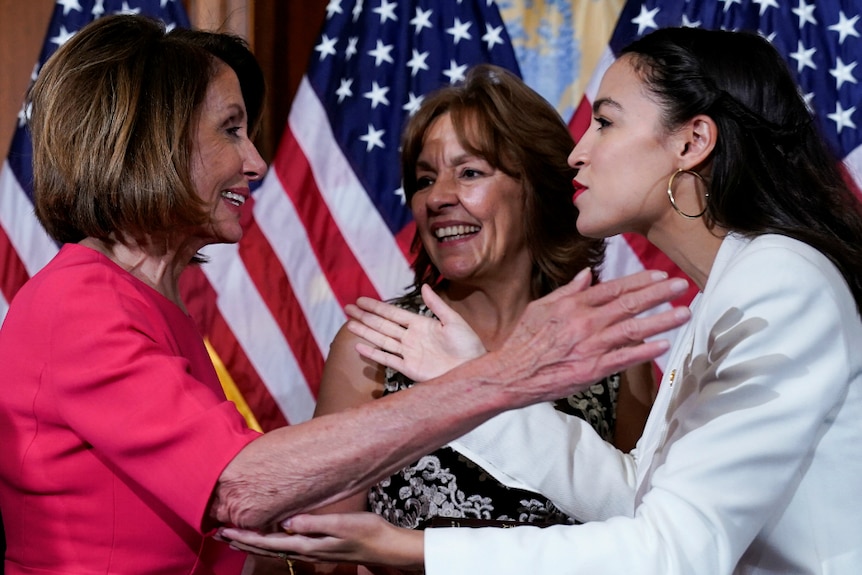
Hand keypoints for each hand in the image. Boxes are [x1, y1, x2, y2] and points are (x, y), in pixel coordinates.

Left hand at [219, 513, 423, 570]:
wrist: (386, 546)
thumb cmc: (367, 533)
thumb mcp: (342, 525)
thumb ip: (314, 523)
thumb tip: (287, 523)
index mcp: (308, 545)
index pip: (269, 542)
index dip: (246, 536)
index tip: (225, 530)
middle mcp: (306, 550)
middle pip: (267, 548)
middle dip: (243, 541)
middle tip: (221, 534)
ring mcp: (312, 550)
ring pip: (275, 548)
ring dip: (254, 542)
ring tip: (236, 537)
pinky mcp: (318, 546)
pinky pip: (287, 546)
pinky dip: (271, 541)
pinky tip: (270, 536)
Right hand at [344, 284, 485, 381]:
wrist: (472, 368)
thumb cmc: (468, 344)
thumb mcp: (454, 320)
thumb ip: (437, 305)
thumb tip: (424, 286)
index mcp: (421, 324)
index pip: (393, 313)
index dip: (377, 307)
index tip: (361, 300)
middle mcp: (411, 338)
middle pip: (383, 325)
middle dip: (365, 317)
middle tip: (347, 308)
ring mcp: (409, 353)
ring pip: (382, 340)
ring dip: (365, 332)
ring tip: (350, 325)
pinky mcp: (409, 368)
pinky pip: (387, 359)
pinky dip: (373, 353)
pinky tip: (359, 347)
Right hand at [481, 268, 689, 405]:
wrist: (511, 373)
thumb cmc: (523, 340)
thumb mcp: (541, 307)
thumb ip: (567, 291)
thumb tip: (587, 275)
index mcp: (574, 305)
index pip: (614, 288)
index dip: (640, 280)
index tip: (659, 274)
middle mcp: (586, 322)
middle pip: (630, 304)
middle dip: (659, 293)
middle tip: (682, 285)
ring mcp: (591, 346)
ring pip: (634, 329)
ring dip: (662, 320)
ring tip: (684, 312)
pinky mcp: (593, 369)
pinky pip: (625, 358)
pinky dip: (646, 351)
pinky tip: (664, 344)